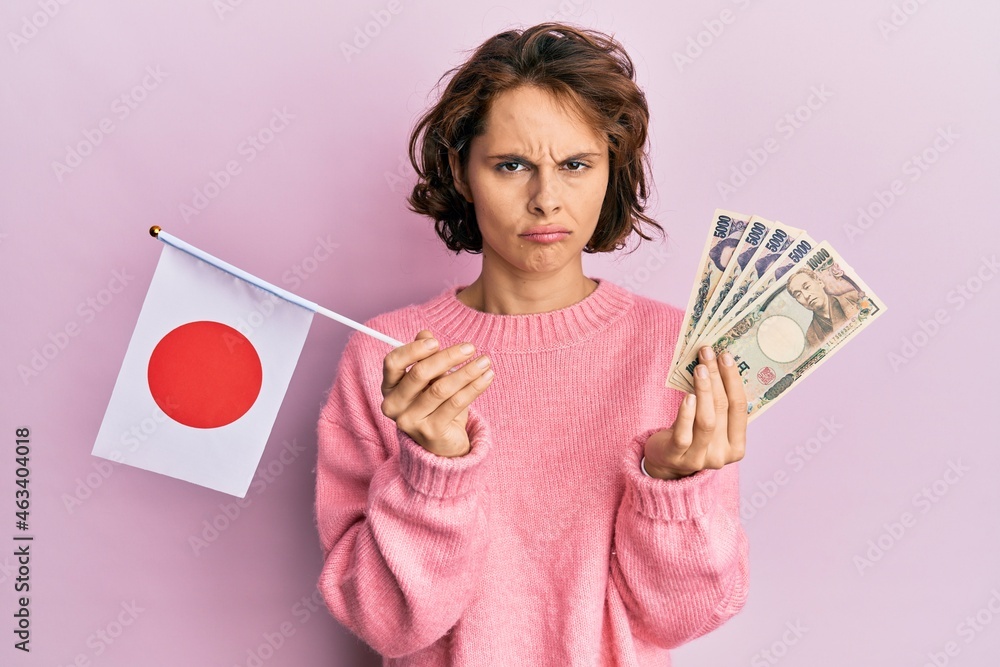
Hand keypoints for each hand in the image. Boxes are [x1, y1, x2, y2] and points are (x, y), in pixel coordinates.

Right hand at [380, 329, 494, 457]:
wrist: (443, 445)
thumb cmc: (434, 405)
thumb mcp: (429, 379)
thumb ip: (425, 357)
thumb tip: (425, 334)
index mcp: (389, 388)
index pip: (393, 362)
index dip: (414, 349)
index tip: (436, 341)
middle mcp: (394, 406)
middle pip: (419, 373)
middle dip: (448, 357)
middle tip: (470, 347)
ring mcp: (410, 421)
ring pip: (441, 388)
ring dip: (467, 371)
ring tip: (485, 361)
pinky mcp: (431, 432)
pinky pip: (456, 403)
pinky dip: (474, 387)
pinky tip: (487, 377)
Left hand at [643, 346, 747, 479]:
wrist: (664, 463)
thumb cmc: (691, 436)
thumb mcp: (711, 425)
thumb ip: (718, 406)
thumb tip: (718, 364)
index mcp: (737, 447)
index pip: (740, 408)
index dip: (734, 380)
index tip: (726, 356)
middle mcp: (722, 455)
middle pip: (723, 409)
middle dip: (717, 377)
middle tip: (709, 354)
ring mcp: (700, 458)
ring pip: (707, 421)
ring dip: (704, 390)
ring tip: (699, 368)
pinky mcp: (677, 457)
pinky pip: (684, 434)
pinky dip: (687, 413)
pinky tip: (687, 396)